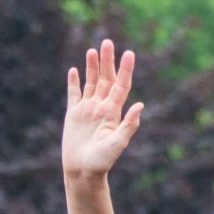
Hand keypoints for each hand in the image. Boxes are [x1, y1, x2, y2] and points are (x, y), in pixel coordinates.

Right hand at [61, 39, 142, 182]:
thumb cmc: (101, 162)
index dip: (125, 69)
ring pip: (90, 83)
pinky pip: (74, 95)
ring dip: (91, 67)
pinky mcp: (73, 115)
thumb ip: (128, 125)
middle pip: (105, 79)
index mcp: (113, 111)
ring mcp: (87, 110)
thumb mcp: (117, 143)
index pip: (120, 85)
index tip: (129, 53)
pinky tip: (74, 71)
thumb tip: (140, 104)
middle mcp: (101, 107)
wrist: (83, 172)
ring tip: (92, 50)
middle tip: (108, 42)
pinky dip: (74, 82)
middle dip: (107, 61)